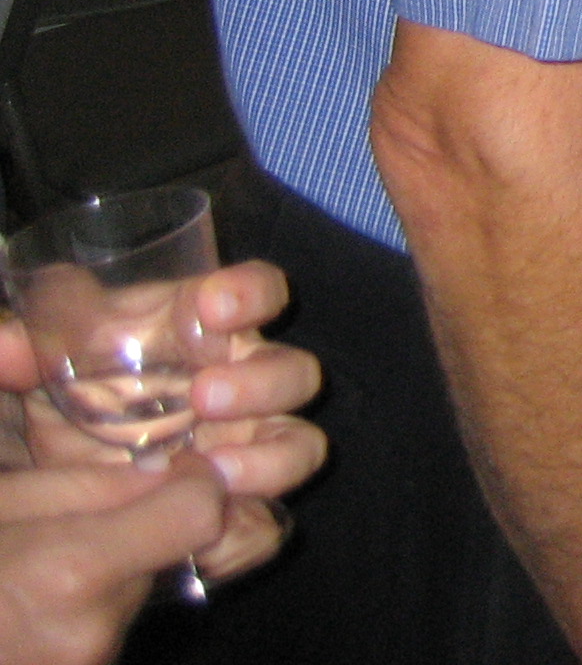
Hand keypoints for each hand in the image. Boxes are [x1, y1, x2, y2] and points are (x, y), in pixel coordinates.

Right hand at [0, 452, 229, 664]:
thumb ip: (76, 486)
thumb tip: (163, 463)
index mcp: (70, 573)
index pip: (200, 515)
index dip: (195, 481)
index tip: (172, 466)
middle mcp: (92, 631)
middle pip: (166, 552)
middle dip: (131, 525)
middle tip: (63, 520)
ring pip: (133, 590)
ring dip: (101, 568)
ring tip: (24, 567)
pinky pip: (103, 627)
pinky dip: (79, 605)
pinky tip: (22, 603)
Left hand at [1, 261, 324, 587]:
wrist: (45, 485)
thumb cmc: (61, 398)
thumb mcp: (43, 358)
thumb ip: (31, 337)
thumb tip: (11, 348)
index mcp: (202, 335)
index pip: (257, 293)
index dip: (251, 293)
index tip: (213, 307)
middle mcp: (239, 386)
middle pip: (295, 373)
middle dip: (262, 382)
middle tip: (202, 397)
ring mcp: (243, 451)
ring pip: (299, 447)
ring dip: (271, 458)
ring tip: (213, 471)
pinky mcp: (233, 514)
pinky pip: (265, 527)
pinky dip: (245, 536)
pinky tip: (205, 541)